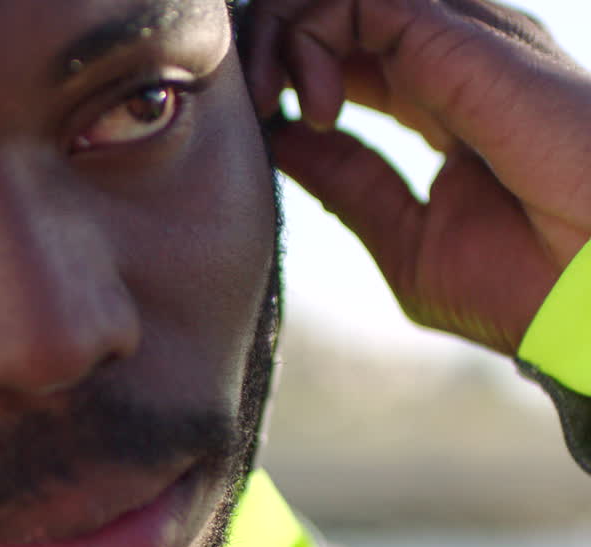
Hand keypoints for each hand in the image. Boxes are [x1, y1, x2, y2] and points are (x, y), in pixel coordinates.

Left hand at [243, 0, 590, 353]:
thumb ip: (348, 181)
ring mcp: (461, 39)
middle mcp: (455, 53)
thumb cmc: (528, 285)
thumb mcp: (408, 237)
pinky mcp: (460, 37)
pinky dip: (307, 37)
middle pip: (338, 7)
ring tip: (273, 104)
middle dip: (270, 42)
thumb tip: (283, 143)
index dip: (287, 69)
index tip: (256, 122)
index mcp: (444, 94)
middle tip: (252, 103)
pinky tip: (313, 110)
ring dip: (281, 33)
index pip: (346, 46)